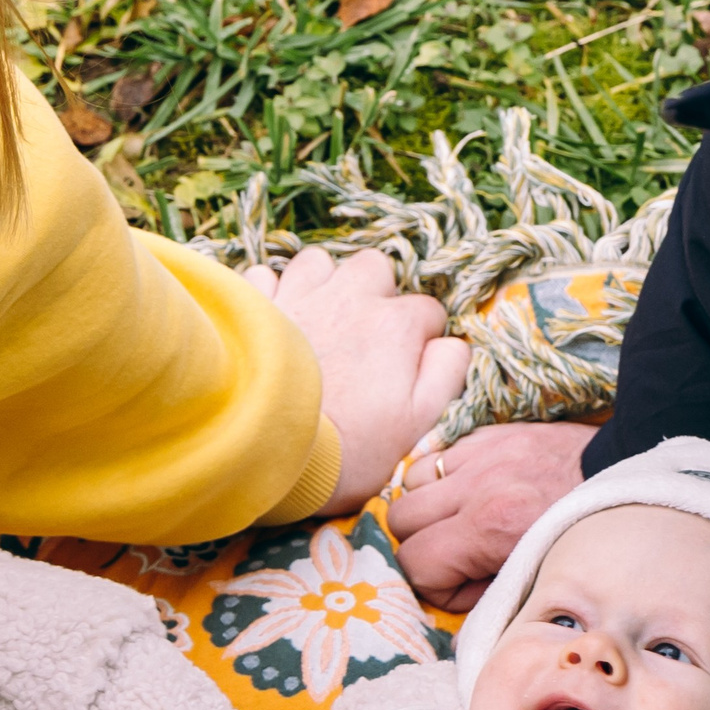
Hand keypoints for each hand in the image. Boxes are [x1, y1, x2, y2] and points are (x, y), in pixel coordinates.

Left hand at [247, 248, 470, 511]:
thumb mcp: (418, 423)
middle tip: (363, 332)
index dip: (421, 340)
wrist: (266, 447)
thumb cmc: (349, 446)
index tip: (407, 368)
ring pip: (318, 262)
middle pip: (374, 268)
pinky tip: (273, 316)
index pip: (428, 312)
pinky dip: (271, 290)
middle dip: (375, 292)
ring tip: (318, 318)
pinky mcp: (255, 304)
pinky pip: (265, 275)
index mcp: (396, 325)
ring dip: (322, 283)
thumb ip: (446, 375)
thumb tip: (453, 344)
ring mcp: (299, 295)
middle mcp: (350, 297)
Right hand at [388, 422, 597, 609]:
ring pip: (410, 481)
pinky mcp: (491, 433)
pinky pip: (440, 453)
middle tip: (454, 557)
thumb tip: (453, 618)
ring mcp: (482, 454)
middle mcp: (477, 486)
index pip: (414, 563)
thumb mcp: (539, 581)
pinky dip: (445, 476)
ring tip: (458, 521)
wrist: (625, 475)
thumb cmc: (586, 537)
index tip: (463, 588)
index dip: (432, 586)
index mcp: (489, 527)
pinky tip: (471, 492)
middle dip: (420, 545)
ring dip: (427, 505)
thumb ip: (490, 600)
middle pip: (398, 520)